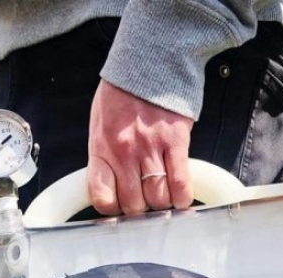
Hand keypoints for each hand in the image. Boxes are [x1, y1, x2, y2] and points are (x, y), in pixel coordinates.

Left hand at [88, 80, 193, 214]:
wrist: (150, 62)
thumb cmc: (123, 94)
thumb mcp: (100, 125)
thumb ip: (104, 157)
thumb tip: (111, 186)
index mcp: (102, 149)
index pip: (102, 198)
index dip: (113, 210)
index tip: (120, 206)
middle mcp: (124, 153)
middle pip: (134, 204)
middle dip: (141, 208)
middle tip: (145, 199)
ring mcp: (151, 149)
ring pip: (158, 199)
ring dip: (162, 203)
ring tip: (163, 194)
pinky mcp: (176, 143)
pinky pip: (180, 184)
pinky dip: (182, 197)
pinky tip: (181, 195)